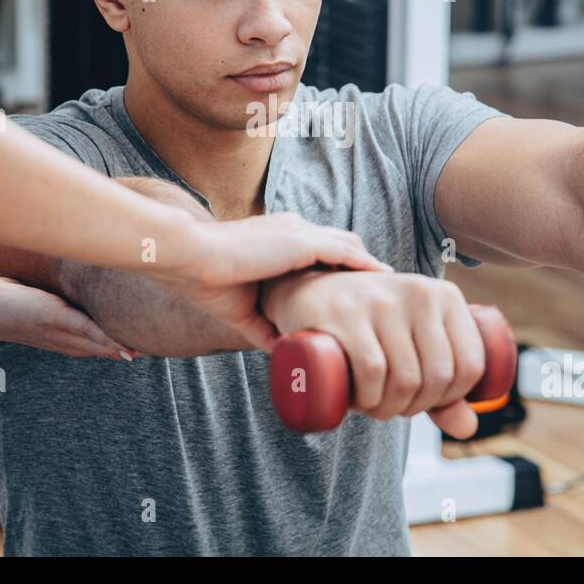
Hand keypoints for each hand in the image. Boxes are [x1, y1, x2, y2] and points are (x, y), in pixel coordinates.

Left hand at [0, 271, 137, 359]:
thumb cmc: (2, 299)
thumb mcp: (35, 299)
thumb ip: (54, 299)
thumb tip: (65, 291)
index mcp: (59, 336)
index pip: (93, 345)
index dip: (116, 347)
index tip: (141, 348)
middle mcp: (60, 339)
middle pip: (98, 350)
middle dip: (125, 352)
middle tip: (153, 353)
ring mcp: (57, 330)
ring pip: (95, 344)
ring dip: (120, 350)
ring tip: (145, 354)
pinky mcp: (53, 318)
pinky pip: (86, 331)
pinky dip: (105, 339)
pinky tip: (122, 346)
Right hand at [168, 214, 392, 349]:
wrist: (190, 257)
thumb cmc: (207, 281)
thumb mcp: (244, 309)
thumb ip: (266, 327)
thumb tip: (285, 352)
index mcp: (279, 240)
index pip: (322, 251)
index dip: (343, 270)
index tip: (361, 293)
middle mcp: (294, 231)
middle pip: (343, 246)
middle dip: (363, 268)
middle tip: (386, 295)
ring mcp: (299, 233)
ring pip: (349, 247)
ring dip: (370, 267)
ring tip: (393, 289)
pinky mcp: (301, 241)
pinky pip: (345, 251)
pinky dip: (366, 265)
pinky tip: (384, 279)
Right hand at [261, 270, 486, 437]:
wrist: (309, 290)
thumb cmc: (370, 323)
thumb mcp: (413, 342)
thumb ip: (444, 384)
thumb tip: (468, 428)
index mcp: (446, 296)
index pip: (470, 364)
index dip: (452, 399)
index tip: (425, 402)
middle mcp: (419, 291)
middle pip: (437, 376)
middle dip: (415, 407)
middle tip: (391, 407)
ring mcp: (381, 300)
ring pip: (405, 378)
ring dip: (388, 409)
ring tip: (373, 406)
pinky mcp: (345, 312)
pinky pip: (372, 370)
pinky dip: (369, 398)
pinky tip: (360, 402)